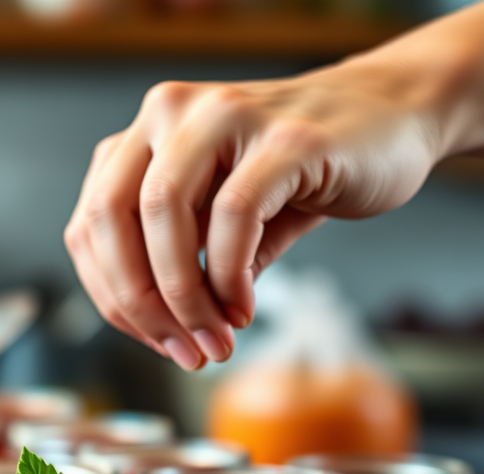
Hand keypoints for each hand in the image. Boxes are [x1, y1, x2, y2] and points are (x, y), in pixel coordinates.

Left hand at [65, 65, 440, 369]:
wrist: (393, 121)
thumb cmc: (302, 174)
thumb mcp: (224, 222)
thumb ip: (184, 265)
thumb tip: (163, 335)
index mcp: (145, 137)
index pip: (90, 226)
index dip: (111, 297)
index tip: (153, 341)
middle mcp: (171, 113)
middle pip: (109, 218)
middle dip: (137, 302)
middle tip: (180, 350)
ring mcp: (224, 115)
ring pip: (163, 214)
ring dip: (182, 297)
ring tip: (215, 338)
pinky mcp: (284, 136)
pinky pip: (233, 216)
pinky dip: (231, 277)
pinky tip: (244, 310)